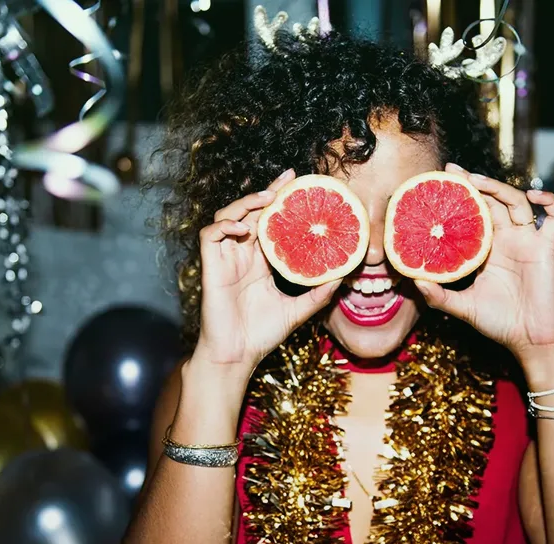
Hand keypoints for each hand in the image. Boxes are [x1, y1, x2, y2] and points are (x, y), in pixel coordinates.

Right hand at [194, 168, 341, 372]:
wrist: (237, 356)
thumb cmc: (261, 335)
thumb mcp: (298, 310)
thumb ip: (318, 294)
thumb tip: (343, 278)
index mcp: (259, 261)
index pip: (268, 221)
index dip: (279, 200)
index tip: (297, 183)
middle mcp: (241, 255)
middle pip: (249, 212)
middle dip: (266, 191)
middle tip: (287, 179)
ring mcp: (224, 259)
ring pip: (227, 216)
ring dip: (245, 203)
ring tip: (267, 199)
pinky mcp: (210, 267)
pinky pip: (210, 236)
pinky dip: (224, 226)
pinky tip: (243, 229)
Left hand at [415, 163, 553, 360]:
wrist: (531, 341)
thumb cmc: (500, 323)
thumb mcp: (462, 307)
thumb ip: (439, 295)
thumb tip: (414, 280)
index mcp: (487, 249)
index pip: (472, 214)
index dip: (460, 198)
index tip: (439, 182)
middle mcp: (507, 240)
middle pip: (492, 201)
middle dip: (474, 184)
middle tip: (453, 170)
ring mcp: (527, 242)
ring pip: (517, 203)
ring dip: (499, 188)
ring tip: (477, 181)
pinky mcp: (546, 249)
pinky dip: (550, 202)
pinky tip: (534, 195)